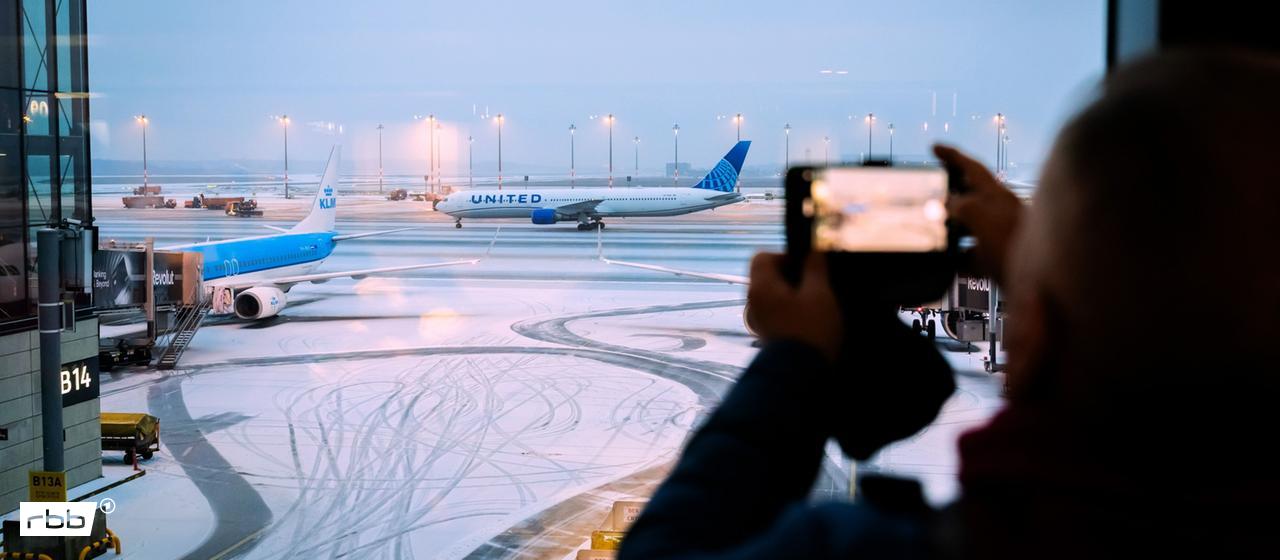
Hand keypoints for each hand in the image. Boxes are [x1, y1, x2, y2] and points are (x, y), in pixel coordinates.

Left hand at [746, 252, 841, 361]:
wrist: (800, 375)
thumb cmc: (811, 330)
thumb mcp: (820, 294)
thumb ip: (815, 269)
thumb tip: (812, 253)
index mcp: (761, 287)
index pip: (762, 257)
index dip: (784, 256)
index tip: (806, 266)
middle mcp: (753, 302)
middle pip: (766, 277)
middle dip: (790, 276)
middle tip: (814, 285)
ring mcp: (758, 320)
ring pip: (772, 296)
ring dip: (791, 295)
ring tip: (815, 304)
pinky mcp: (767, 335)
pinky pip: (775, 314)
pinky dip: (789, 311)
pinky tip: (809, 321)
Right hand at [934, 144, 1023, 283]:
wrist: (1046, 286)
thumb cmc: (1016, 246)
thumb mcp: (981, 219)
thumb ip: (961, 206)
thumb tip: (946, 202)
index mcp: (997, 195)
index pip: (972, 167)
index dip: (952, 155)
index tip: (934, 146)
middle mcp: (1001, 211)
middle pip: (970, 195)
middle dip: (949, 191)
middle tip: (929, 189)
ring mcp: (1001, 235)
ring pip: (970, 226)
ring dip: (951, 228)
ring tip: (931, 231)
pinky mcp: (1001, 260)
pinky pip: (974, 256)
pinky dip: (960, 260)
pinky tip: (950, 268)